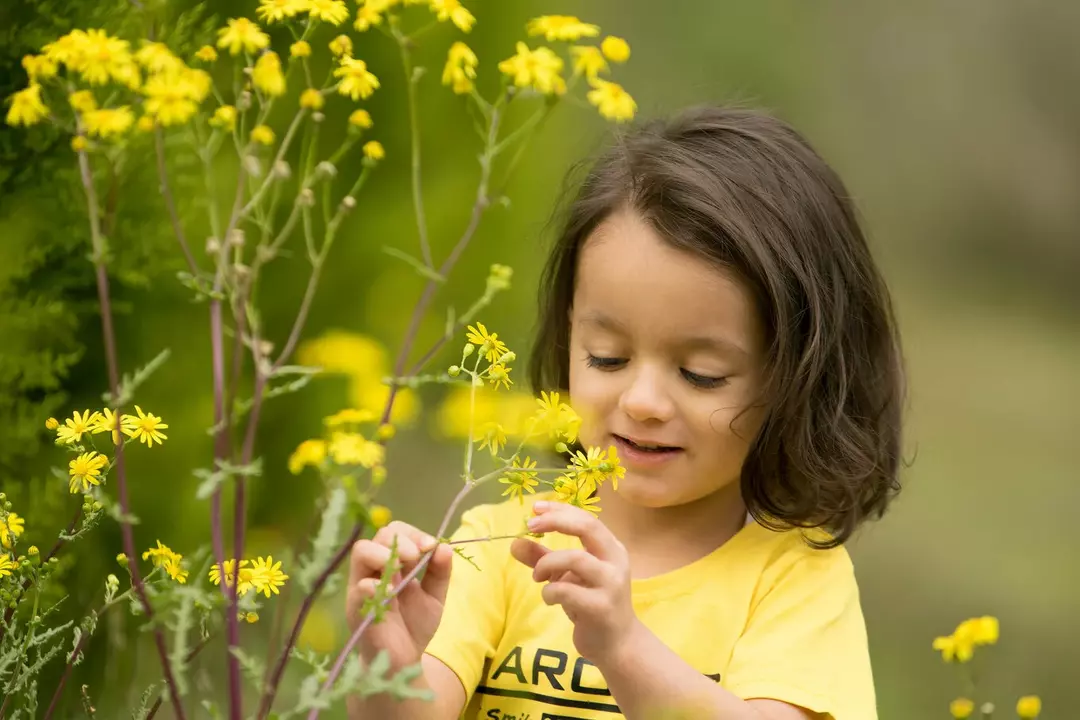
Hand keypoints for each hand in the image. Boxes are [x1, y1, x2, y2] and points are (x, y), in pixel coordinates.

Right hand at [346, 521, 453, 670]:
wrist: (403, 662)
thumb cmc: (414, 625)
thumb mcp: (435, 596)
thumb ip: (440, 572)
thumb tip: (444, 546)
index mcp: (393, 563)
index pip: (397, 532)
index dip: (414, 534)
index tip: (431, 546)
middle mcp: (375, 570)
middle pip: (379, 535)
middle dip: (402, 540)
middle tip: (416, 557)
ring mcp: (363, 587)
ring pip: (361, 552)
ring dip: (384, 553)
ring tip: (401, 566)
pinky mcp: (357, 609)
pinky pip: (358, 589)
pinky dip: (373, 584)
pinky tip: (391, 593)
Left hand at [510, 501, 637, 664]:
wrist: (617, 644)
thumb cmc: (592, 605)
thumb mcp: (567, 578)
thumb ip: (543, 559)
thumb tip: (514, 543)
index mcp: (611, 549)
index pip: (586, 518)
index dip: (561, 509)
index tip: (536, 508)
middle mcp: (615, 561)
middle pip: (587, 527)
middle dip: (556, 521)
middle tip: (531, 526)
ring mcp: (610, 584)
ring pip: (575, 558)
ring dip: (547, 564)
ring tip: (537, 577)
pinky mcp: (600, 608)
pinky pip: (566, 591)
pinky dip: (550, 591)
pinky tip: (549, 598)